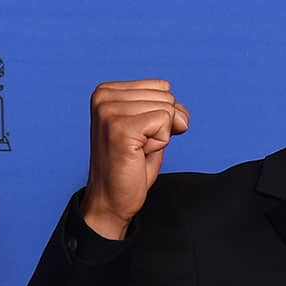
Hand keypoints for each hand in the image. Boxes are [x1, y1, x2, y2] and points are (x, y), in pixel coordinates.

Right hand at [80, 80, 188, 239]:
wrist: (112, 199)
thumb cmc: (131, 164)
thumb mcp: (153, 128)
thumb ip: (169, 110)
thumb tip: (181, 116)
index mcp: (107, 91)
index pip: (162, 87)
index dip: (161, 115)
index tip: (138, 134)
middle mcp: (103, 96)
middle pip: (167, 97)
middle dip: (162, 126)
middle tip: (138, 145)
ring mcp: (109, 111)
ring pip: (167, 110)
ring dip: (160, 136)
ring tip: (136, 150)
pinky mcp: (120, 127)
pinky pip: (165, 123)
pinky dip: (160, 143)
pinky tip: (139, 153)